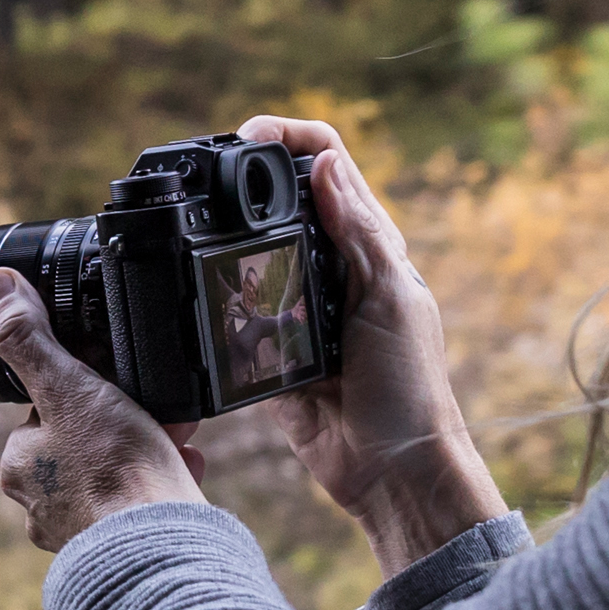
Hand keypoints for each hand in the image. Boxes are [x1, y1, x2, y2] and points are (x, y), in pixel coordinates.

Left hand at [0, 268, 209, 552]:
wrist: (159, 544)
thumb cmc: (111, 468)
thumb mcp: (69, 386)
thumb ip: (30, 339)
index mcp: (20, 467)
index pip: (47, 412)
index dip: (86, 393)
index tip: (116, 387)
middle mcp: (40, 505)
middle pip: (84, 442)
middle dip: (122, 425)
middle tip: (154, 414)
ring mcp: (80, 531)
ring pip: (114, 475)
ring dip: (145, 452)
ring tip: (174, 440)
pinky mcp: (118, 549)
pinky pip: (138, 505)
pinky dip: (162, 484)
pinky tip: (183, 471)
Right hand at [238, 112, 508, 570]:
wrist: (392, 472)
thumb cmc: (411, 387)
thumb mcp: (391, 300)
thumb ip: (358, 234)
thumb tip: (324, 163)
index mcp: (370, 246)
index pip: (327, 163)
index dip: (287, 137)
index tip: (244, 137)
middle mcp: (333, 269)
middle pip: (279, 201)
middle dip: (243, 182)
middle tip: (203, 181)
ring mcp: (299, 309)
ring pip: (250, 254)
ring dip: (226, 244)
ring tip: (197, 236)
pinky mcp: (272, 351)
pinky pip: (234, 318)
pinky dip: (217, 308)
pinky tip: (200, 303)